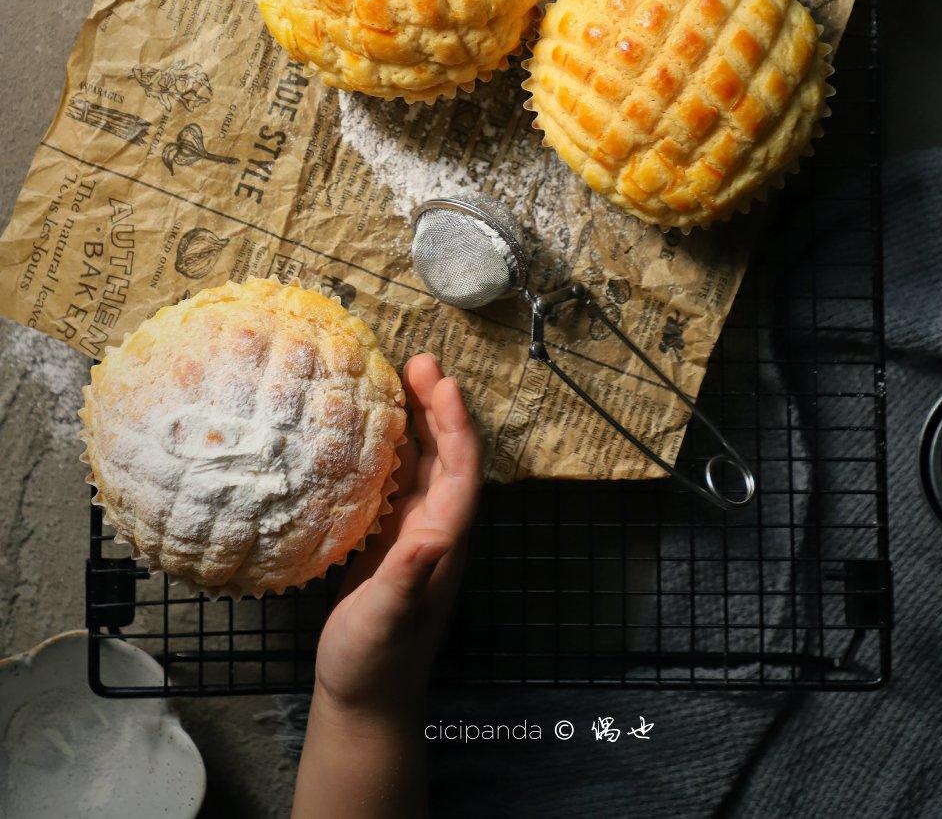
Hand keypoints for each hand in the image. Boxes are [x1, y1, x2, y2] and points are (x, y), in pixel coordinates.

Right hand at [312, 353, 480, 714]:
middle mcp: (436, 528)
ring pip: (427, 461)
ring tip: (401, 374)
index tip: (442, 382)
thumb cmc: (374, 662)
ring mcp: (416, 531)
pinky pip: (401, 478)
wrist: (364, 697)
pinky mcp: (392, 537)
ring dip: (420, 418)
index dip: (456, 425)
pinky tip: (375, 424)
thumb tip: (431, 538)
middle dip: (440, 406)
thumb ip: (408, 581)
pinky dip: (395, 444)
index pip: (461, 471)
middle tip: (419, 360)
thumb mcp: (387, 622)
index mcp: (442, 542)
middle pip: (448, 454)